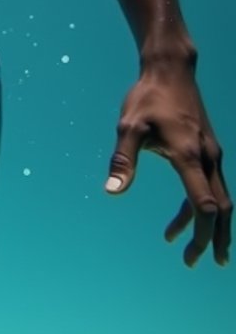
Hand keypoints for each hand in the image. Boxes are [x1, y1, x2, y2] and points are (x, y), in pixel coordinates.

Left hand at [105, 64, 230, 266]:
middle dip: (212, 239)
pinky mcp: (209, 151)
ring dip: (211, 228)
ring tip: (193, 252)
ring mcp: (212, 154)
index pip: (204, 205)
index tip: (191, 254)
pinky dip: (202, 206)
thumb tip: (112, 191)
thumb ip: (123, 159)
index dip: (200, 232)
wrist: (171, 70)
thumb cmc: (147, 97)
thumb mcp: (129, 126)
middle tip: (198, 263)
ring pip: (222, 199)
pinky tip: (181, 219)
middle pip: (221, 209)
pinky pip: (212, 186)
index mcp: (190, 156)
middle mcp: (208, 158)